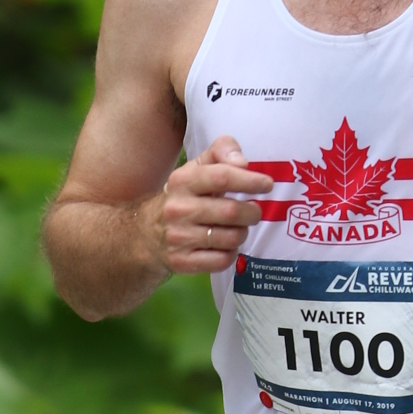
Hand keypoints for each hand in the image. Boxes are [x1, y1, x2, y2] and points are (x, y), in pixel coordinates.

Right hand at [145, 133, 273, 275]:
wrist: (146, 233)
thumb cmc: (183, 196)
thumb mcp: (196, 168)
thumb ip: (221, 152)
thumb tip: (243, 162)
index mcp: (182, 181)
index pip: (221, 177)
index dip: (249, 181)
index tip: (267, 184)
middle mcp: (178, 208)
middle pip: (231, 211)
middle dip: (252, 212)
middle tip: (254, 212)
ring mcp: (178, 237)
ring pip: (231, 238)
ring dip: (242, 233)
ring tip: (237, 228)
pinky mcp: (182, 261)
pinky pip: (222, 260)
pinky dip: (231, 253)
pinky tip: (225, 245)